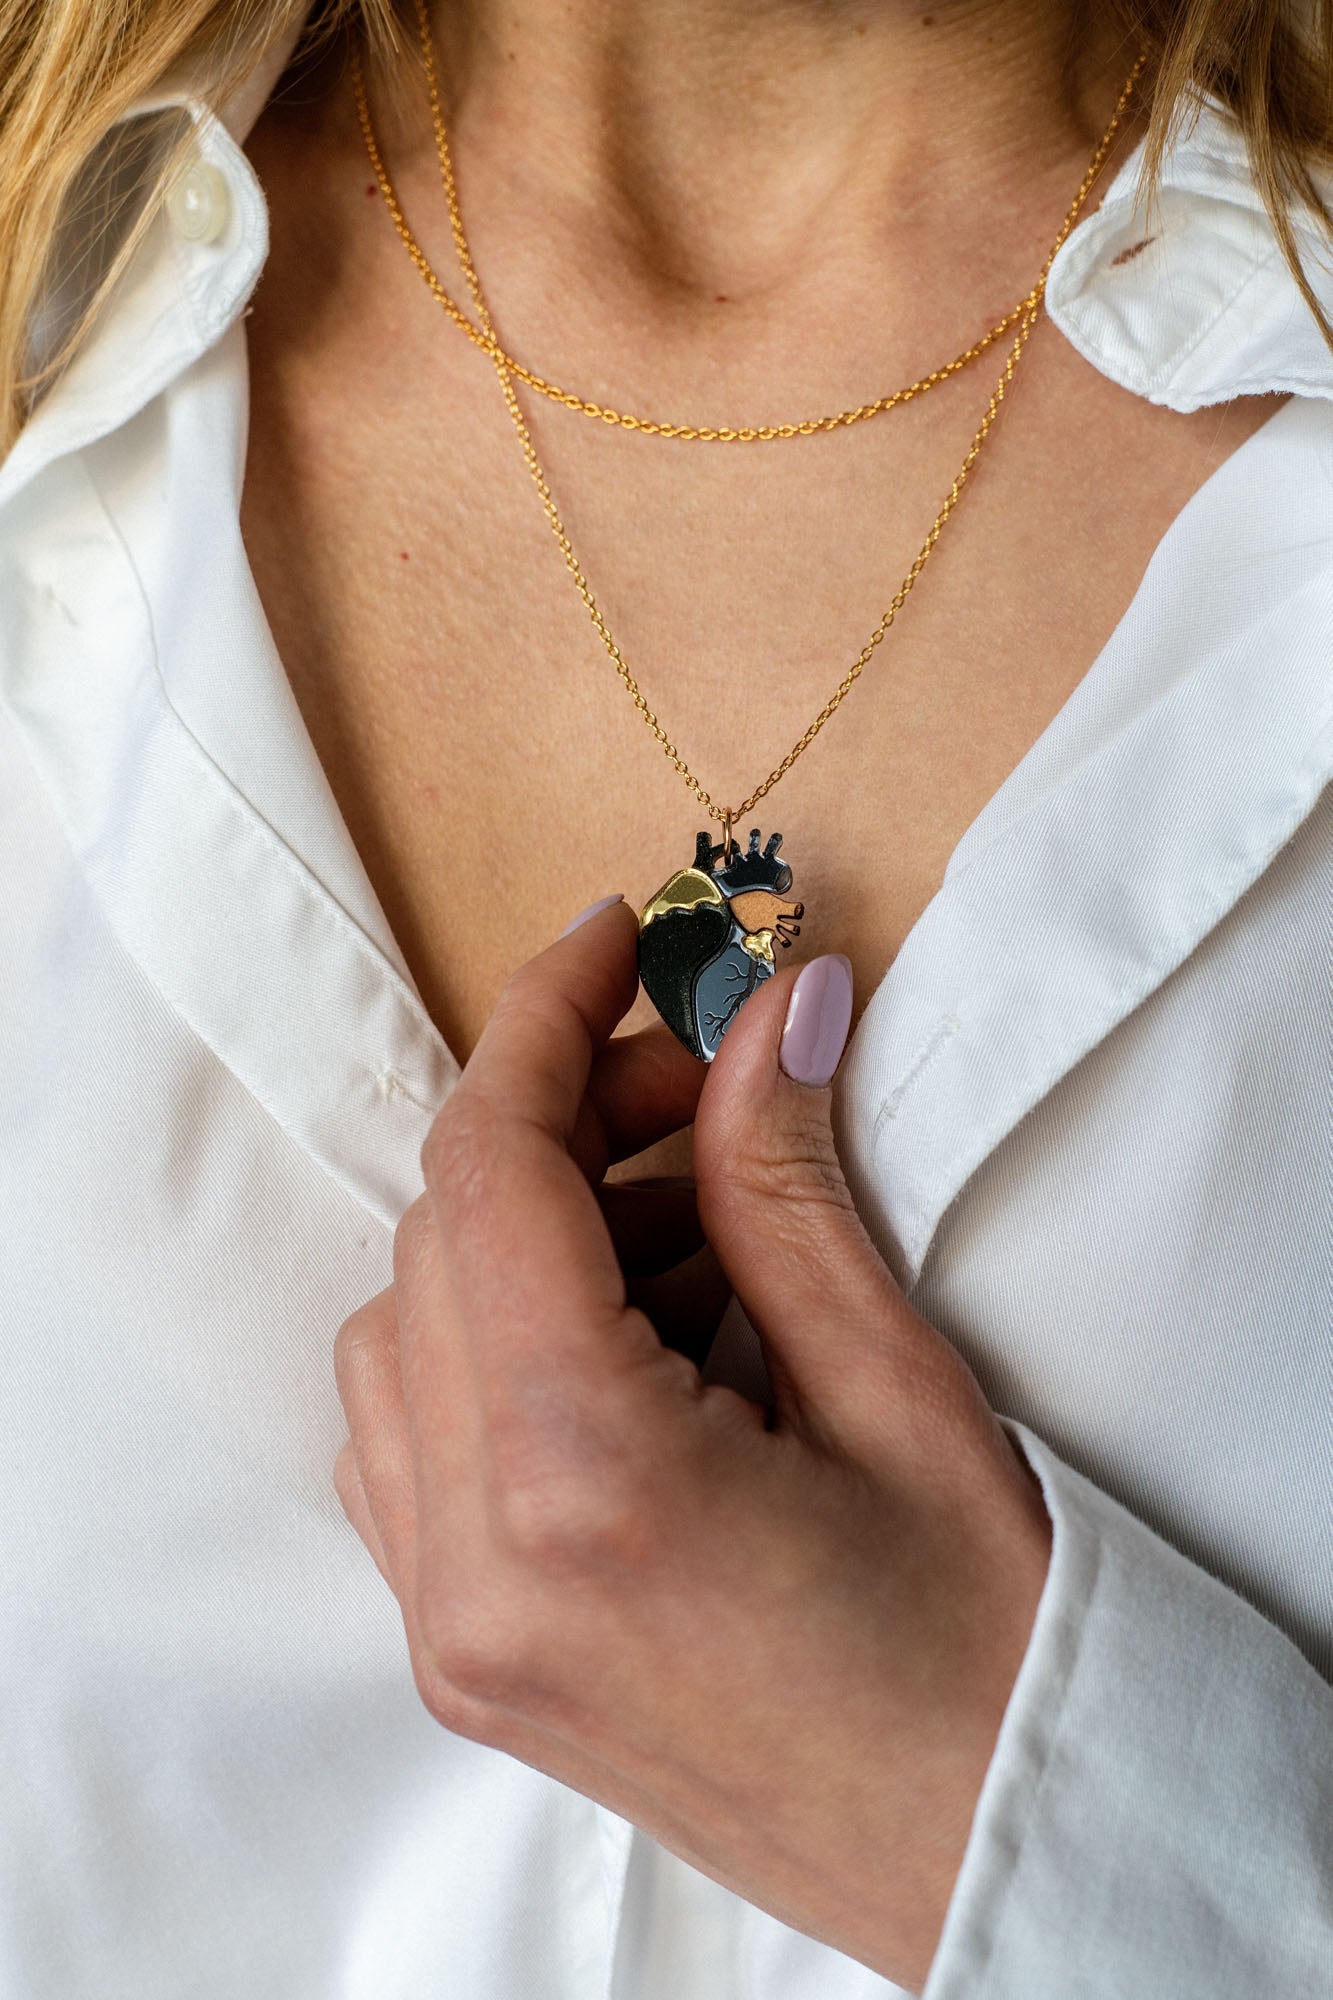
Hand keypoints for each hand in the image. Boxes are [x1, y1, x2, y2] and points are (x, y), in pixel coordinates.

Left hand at [332, 899, 1051, 1993]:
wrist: (996, 1857)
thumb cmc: (989, 1655)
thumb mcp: (898, 1392)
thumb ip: (787, 1187)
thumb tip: (769, 1013)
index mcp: (582, 1486)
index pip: (490, 1177)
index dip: (544, 1024)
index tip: (613, 941)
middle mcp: (473, 1567)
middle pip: (440, 1243)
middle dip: (562, 1129)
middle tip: (708, 1095)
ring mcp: (451, 1628)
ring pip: (406, 1334)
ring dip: (529, 1239)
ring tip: (699, 1235)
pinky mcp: (466, 1658)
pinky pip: (412, 1439)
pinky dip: (494, 1342)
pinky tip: (632, 1337)